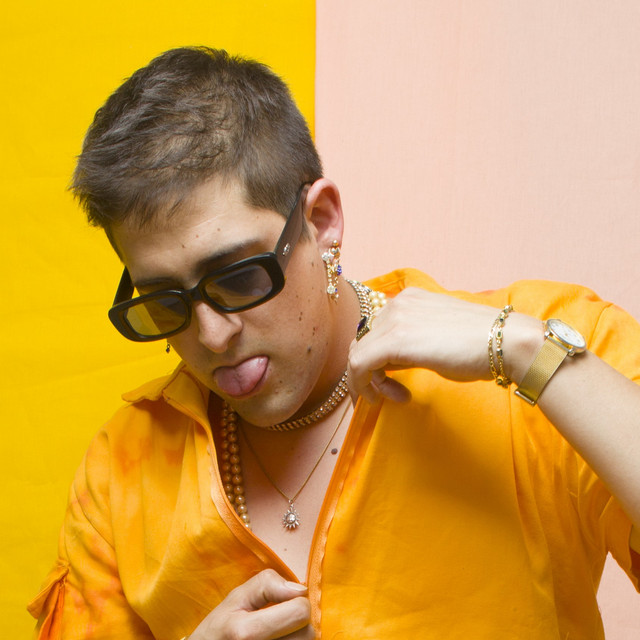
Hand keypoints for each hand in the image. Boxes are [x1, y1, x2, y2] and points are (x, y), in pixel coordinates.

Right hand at [187, 569, 313, 639]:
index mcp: (247, 632)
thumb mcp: (235, 599)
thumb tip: (301, 589)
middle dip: (298, 622)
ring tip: (278, 634)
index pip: (300, 612)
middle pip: (308, 633)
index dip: (296, 601)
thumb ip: (267, 584)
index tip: (283, 603)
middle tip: (279, 622)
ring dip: (298, 636)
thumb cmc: (220, 629)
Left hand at [348, 287, 539, 403]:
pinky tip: (388, 397)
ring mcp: (394, 318)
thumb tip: (389, 363)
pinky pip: (359, 364)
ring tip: (395, 397)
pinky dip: (364, 385)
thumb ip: (410, 344)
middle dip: (371, 373)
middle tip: (391, 393)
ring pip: (358, 354)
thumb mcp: (436, 339)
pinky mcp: (395, 339)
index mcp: (408, 299)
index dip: (376, 361)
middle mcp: (397, 302)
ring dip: (370, 382)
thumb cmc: (480, 346)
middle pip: (363, 342)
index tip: (391, 383)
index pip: (374, 331)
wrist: (507, 343)